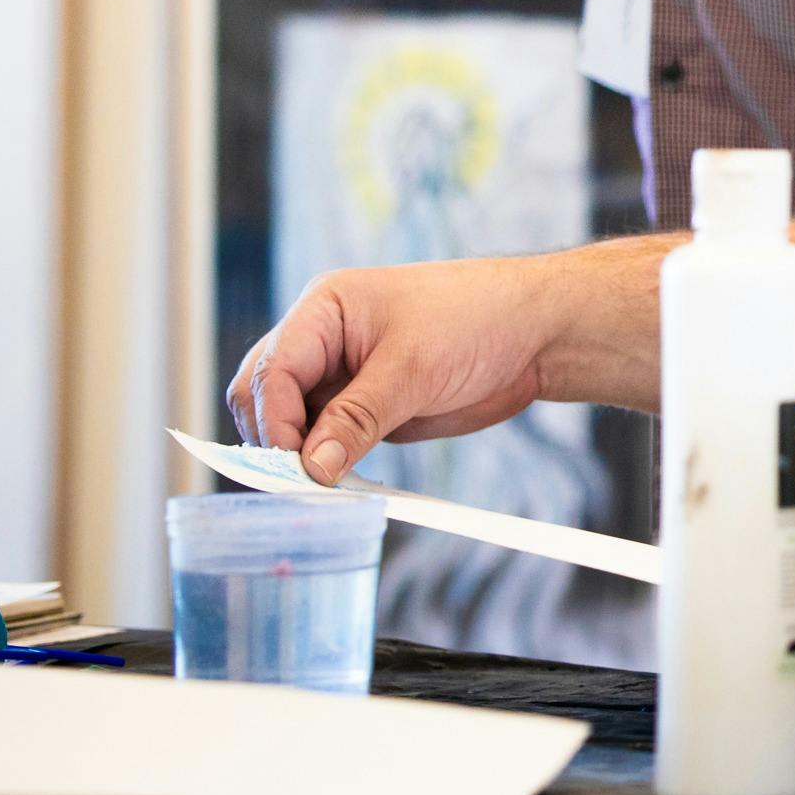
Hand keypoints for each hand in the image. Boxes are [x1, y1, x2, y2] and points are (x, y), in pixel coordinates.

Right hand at [229, 253, 577, 484]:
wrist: (532, 332)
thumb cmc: (476, 319)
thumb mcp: (413, 367)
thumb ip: (357, 418)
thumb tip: (311, 469)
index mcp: (323, 309)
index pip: (272, 369)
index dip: (274, 420)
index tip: (294, 465)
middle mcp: (320, 340)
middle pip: (262, 395)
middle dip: (273, 438)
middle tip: (303, 481)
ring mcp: (338, 375)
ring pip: (287, 421)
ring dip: (296, 455)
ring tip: (323, 486)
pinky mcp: (360, 407)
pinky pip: (323, 439)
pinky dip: (322, 463)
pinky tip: (338, 482)